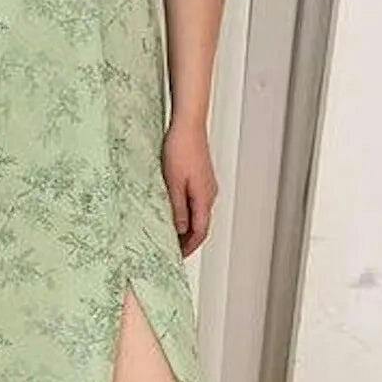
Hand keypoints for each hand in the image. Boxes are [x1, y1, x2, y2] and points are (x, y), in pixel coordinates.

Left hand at [161, 117, 217, 257]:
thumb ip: (178, 209)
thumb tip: (180, 229)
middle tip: (174, 250)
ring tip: (172, 234)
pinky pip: (196, 202)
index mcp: (204, 198)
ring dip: (187, 226)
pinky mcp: (201, 177)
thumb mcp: (174, 183)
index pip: (199, 232)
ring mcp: (207, 185)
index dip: (189, 247)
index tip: (178, 257)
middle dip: (188, 240)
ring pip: (199, 213)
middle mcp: (209, 193)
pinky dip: (187, 212)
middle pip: (201, 225)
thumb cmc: (181, 149)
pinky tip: (175, 211)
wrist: (188, 124)